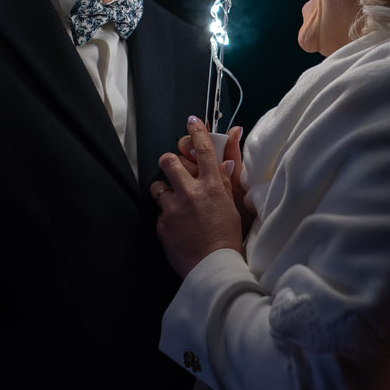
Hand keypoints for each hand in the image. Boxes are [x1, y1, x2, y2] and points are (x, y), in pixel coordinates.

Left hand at [154, 116, 246, 277]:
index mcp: (212, 186)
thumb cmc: (226, 238)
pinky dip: (166, 216)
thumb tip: (223, 164)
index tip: (192, 122)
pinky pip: (159, 212)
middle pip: (169, 161)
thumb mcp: (231, 206)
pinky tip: (177, 226)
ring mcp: (173, 209)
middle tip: (172, 167)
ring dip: (164, 190)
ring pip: (158, 186)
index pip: (203, 150)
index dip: (197, 132)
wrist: (213, 267)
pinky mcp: (162, 224)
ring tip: (174, 202)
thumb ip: (224, 183)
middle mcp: (190, 193)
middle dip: (169, 161)